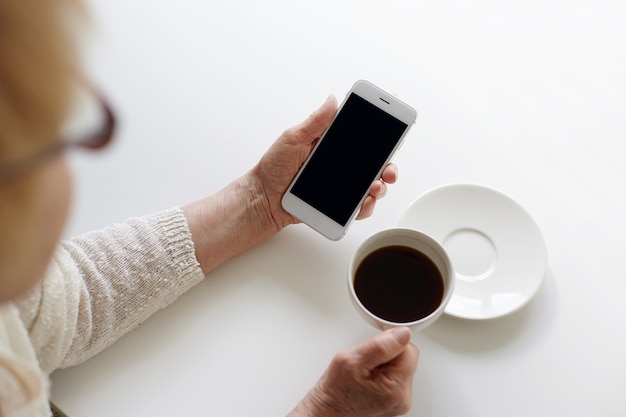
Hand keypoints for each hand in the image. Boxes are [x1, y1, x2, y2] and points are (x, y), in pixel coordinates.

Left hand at [249, 95, 398, 230]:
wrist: (263, 198)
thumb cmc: (273, 168)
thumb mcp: (293, 138)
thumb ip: (316, 121)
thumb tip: (332, 99)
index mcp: (333, 143)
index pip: (363, 134)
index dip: (383, 129)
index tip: (396, 123)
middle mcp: (342, 163)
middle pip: (376, 162)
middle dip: (389, 164)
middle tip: (389, 169)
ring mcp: (342, 184)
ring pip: (373, 185)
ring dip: (380, 186)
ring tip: (375, 187)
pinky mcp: (338, 204)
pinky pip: (359, 207)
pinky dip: (366, 206)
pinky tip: (365, 202)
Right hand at [288, 327, 418, 416]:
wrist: (327, 412)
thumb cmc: (335, 392)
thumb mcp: (352, 360)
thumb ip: (381, 345)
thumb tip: (403, 333)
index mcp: (396, 388)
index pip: (409, 349)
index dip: (389, 343)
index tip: (372, 350)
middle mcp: (403, 397)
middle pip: (406, 357)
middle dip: (386, 354)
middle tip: (365, 364)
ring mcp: (400, 400)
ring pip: (400, 366)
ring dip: (384, 363)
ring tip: (365, 373)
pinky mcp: (395, 400)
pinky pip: (395, 376)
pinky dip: (382, 373)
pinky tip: (368, 380)